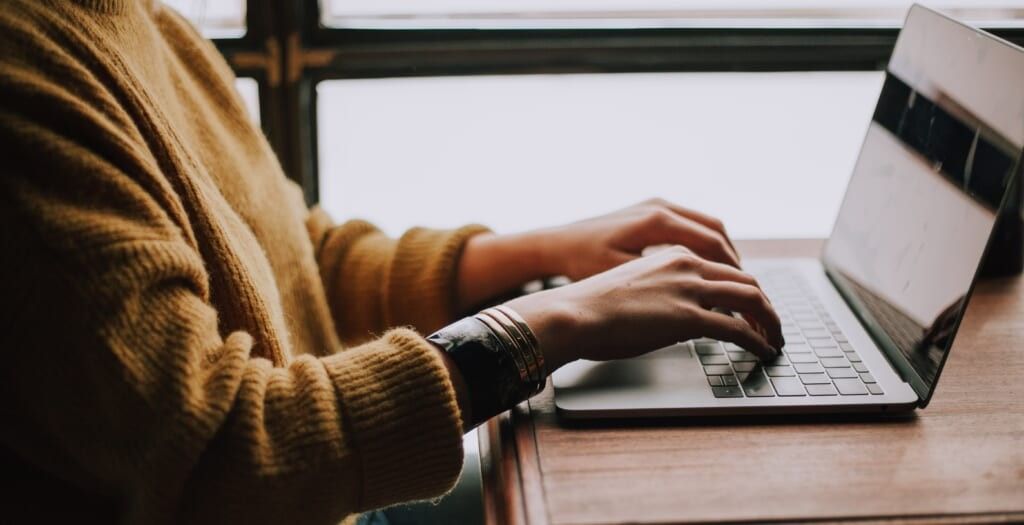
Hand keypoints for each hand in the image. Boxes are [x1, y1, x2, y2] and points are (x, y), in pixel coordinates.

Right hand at [505, 247, 783, 370]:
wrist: (573, 312)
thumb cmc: (591, 306)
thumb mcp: (633, 287)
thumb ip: (661, 292)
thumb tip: (673, 316)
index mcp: (673, 254)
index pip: (724, 267)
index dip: (744, 288)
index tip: (752, 306)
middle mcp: (687, 264)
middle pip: (746, 280)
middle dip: (765, 305)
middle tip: (772, 324)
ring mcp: (689, 289)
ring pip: (751, 299)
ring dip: (770, 321)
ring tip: (775, 339)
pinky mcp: (689, 317)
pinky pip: (739, 329)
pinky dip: (758, 340)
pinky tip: (763, 351)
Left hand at [533, 198, 740, 280]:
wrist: (556, 244)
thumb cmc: (582, 263)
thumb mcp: (624, 277)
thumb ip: (663, 286)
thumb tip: (702, 303)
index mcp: (657, 222)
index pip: (713, 245)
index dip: (734, 273)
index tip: (746, 295)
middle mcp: (661, 207)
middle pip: (717, 232)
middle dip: (735, 263)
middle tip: (748, 291)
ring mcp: (656, 205)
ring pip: (707, 226)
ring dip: (723, 252)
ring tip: (733, 280)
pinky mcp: (650, 210)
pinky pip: (691, 224)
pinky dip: (706, 244)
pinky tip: (707, 267)